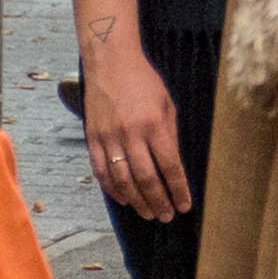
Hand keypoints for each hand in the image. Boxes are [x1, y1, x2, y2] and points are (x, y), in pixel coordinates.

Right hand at [83, 40, 191, 221]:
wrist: (110, 62)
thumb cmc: (144, 81)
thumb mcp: (167, 103)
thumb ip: (170, 134)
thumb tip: (173, 166)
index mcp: (154, 124)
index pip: (170, 166)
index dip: (178, 189)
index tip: (185, 205)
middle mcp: (130, 134)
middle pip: (146, 178)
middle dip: (158, 201)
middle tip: (166, 216)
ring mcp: (108, 138)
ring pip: (123, 180)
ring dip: (137, 201)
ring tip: (148, 213)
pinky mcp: (92, 139)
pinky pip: (102, 172)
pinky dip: (113, 190)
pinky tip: (124, 199)